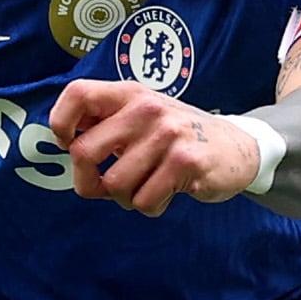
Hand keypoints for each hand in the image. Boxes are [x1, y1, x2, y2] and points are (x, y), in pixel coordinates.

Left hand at [52, 77, 262, 215]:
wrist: (240, 146)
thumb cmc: (179, 137)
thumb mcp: (144, 116)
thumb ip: (108, 122)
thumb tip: (64, 143)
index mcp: (130, 93)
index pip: (78, 95)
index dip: (60, 124)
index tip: (68, 144)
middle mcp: (146, 108)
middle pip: (83, 152)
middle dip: (88, 182)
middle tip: (105, 187)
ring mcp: (167, 134)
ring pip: (114, 184)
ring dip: (125, 198)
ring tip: (146, 187)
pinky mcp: (185, 162)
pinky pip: (144, 200)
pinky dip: (150, 206)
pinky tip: (167, 194)